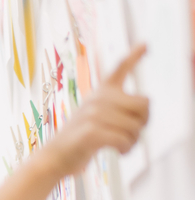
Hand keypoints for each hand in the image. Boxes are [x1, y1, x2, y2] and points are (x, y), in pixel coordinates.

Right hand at [51, 45, 149, 177]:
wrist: (54, 156)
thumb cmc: (80, 141)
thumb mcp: (96, 118)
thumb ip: (117, 111)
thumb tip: (144, 112)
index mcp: (101, 92)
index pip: (120, 68)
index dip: (134, 56)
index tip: (145, 43)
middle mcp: (98, 98)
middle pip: (144, 103)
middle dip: (144, 122)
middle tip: (133, 133)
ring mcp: (94, 114)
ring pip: (136, 126)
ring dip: (134, 141)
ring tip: (124, 146)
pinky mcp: (92, 131)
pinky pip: (125, 139)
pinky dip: (127, 148)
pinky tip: (120, 152)